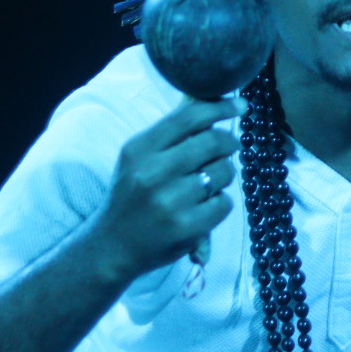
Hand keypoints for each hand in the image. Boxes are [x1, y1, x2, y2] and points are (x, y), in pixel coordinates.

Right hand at [88, 96, 242, 282]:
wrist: (111, 247)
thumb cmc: (131, 196)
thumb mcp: (138, 159)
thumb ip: (171, 136)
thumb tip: (214, 109)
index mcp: (139, 150)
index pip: (189, 118)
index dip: (220, 107)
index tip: (240, 104)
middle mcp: (153, 173)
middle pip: (213, 142)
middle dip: (229, 142)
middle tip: (230, 146)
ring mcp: (170, 202)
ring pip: (224, 172)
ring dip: (223, 175)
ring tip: (206, 184)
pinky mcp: (186, 228)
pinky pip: (225, 203)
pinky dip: (220, 203)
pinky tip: (203, 208)